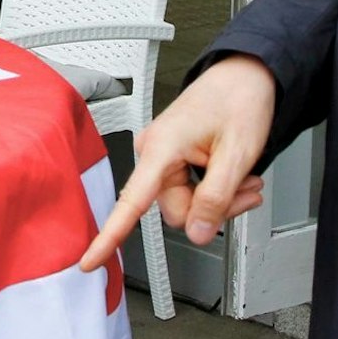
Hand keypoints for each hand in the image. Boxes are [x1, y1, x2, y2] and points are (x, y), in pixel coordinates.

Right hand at [80, 55, 274, 270]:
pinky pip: (190, 191)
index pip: (131, 202)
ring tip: (246, 179)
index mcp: (160, 148)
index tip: (91, 261)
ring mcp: (162, 156)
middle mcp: (153, 153)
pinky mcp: (172, 158)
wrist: (246, 77)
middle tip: (246, 190)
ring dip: (221, 200)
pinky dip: (218, 191)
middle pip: (177, 210)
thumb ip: (215, 197)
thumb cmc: (239, 101)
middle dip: (214, 209)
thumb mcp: (237, 154)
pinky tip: (237, 177)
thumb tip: (196, 234)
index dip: (110, 235)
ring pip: (188, 205)